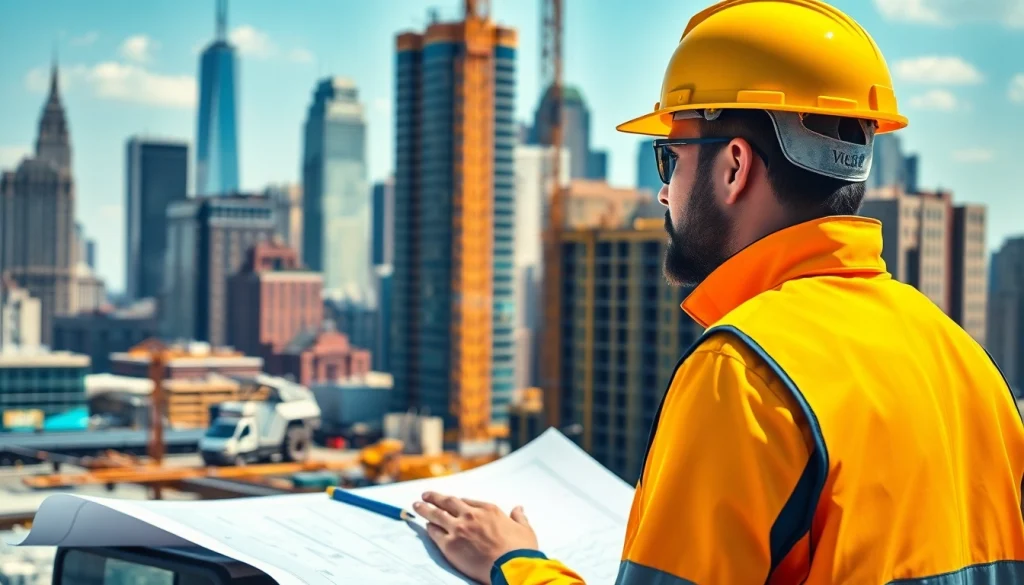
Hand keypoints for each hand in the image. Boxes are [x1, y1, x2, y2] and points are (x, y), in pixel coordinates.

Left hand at [413, 491, 538, 584]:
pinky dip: (429, 528)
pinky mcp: (450, 545)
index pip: (467, 502)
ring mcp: (458, 529)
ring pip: (436, 515)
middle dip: (435, 498)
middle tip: (425, 495)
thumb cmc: (520, 550)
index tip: (452, 502)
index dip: (458, 502)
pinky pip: (435, 533)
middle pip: (448, 503)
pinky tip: (425, 526)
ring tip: (417, 506)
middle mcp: (470, 516)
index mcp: (488, 510)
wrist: (511, 567)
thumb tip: (519, 508)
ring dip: (425, 509)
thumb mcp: (525, 529)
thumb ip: (519, 517)